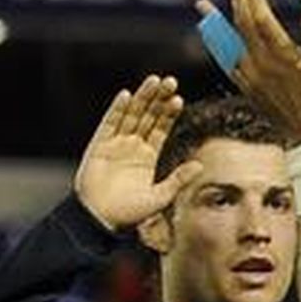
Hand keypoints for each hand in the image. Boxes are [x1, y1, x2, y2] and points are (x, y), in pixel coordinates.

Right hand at [74, 76, 202, 230]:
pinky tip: (127, 95)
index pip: (161, 128)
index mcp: (149, 156)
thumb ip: (179, 179)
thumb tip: (200, 165)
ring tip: (154, 81)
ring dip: (142, 97)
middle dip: (158, 98)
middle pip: (148, 116)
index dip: (169, 113)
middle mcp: (133, 146)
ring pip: (131, 115)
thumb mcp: (161, 196)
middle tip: (170, 81)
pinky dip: (117, 109)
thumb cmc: (130, 213)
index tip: (178, 99)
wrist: (101, 220)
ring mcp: (116, 144)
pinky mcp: (99, 146)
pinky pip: (109, 124)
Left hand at [199, 0, 300, 142]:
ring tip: (202, 5)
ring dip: (215, 22)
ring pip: (227, 44)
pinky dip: (217, 48)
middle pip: (242, 25)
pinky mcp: (249, 91)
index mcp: (283, 57)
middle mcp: (262, 66)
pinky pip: (227, 65)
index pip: (261, 18)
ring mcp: (252, 79)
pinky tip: (211, 39)